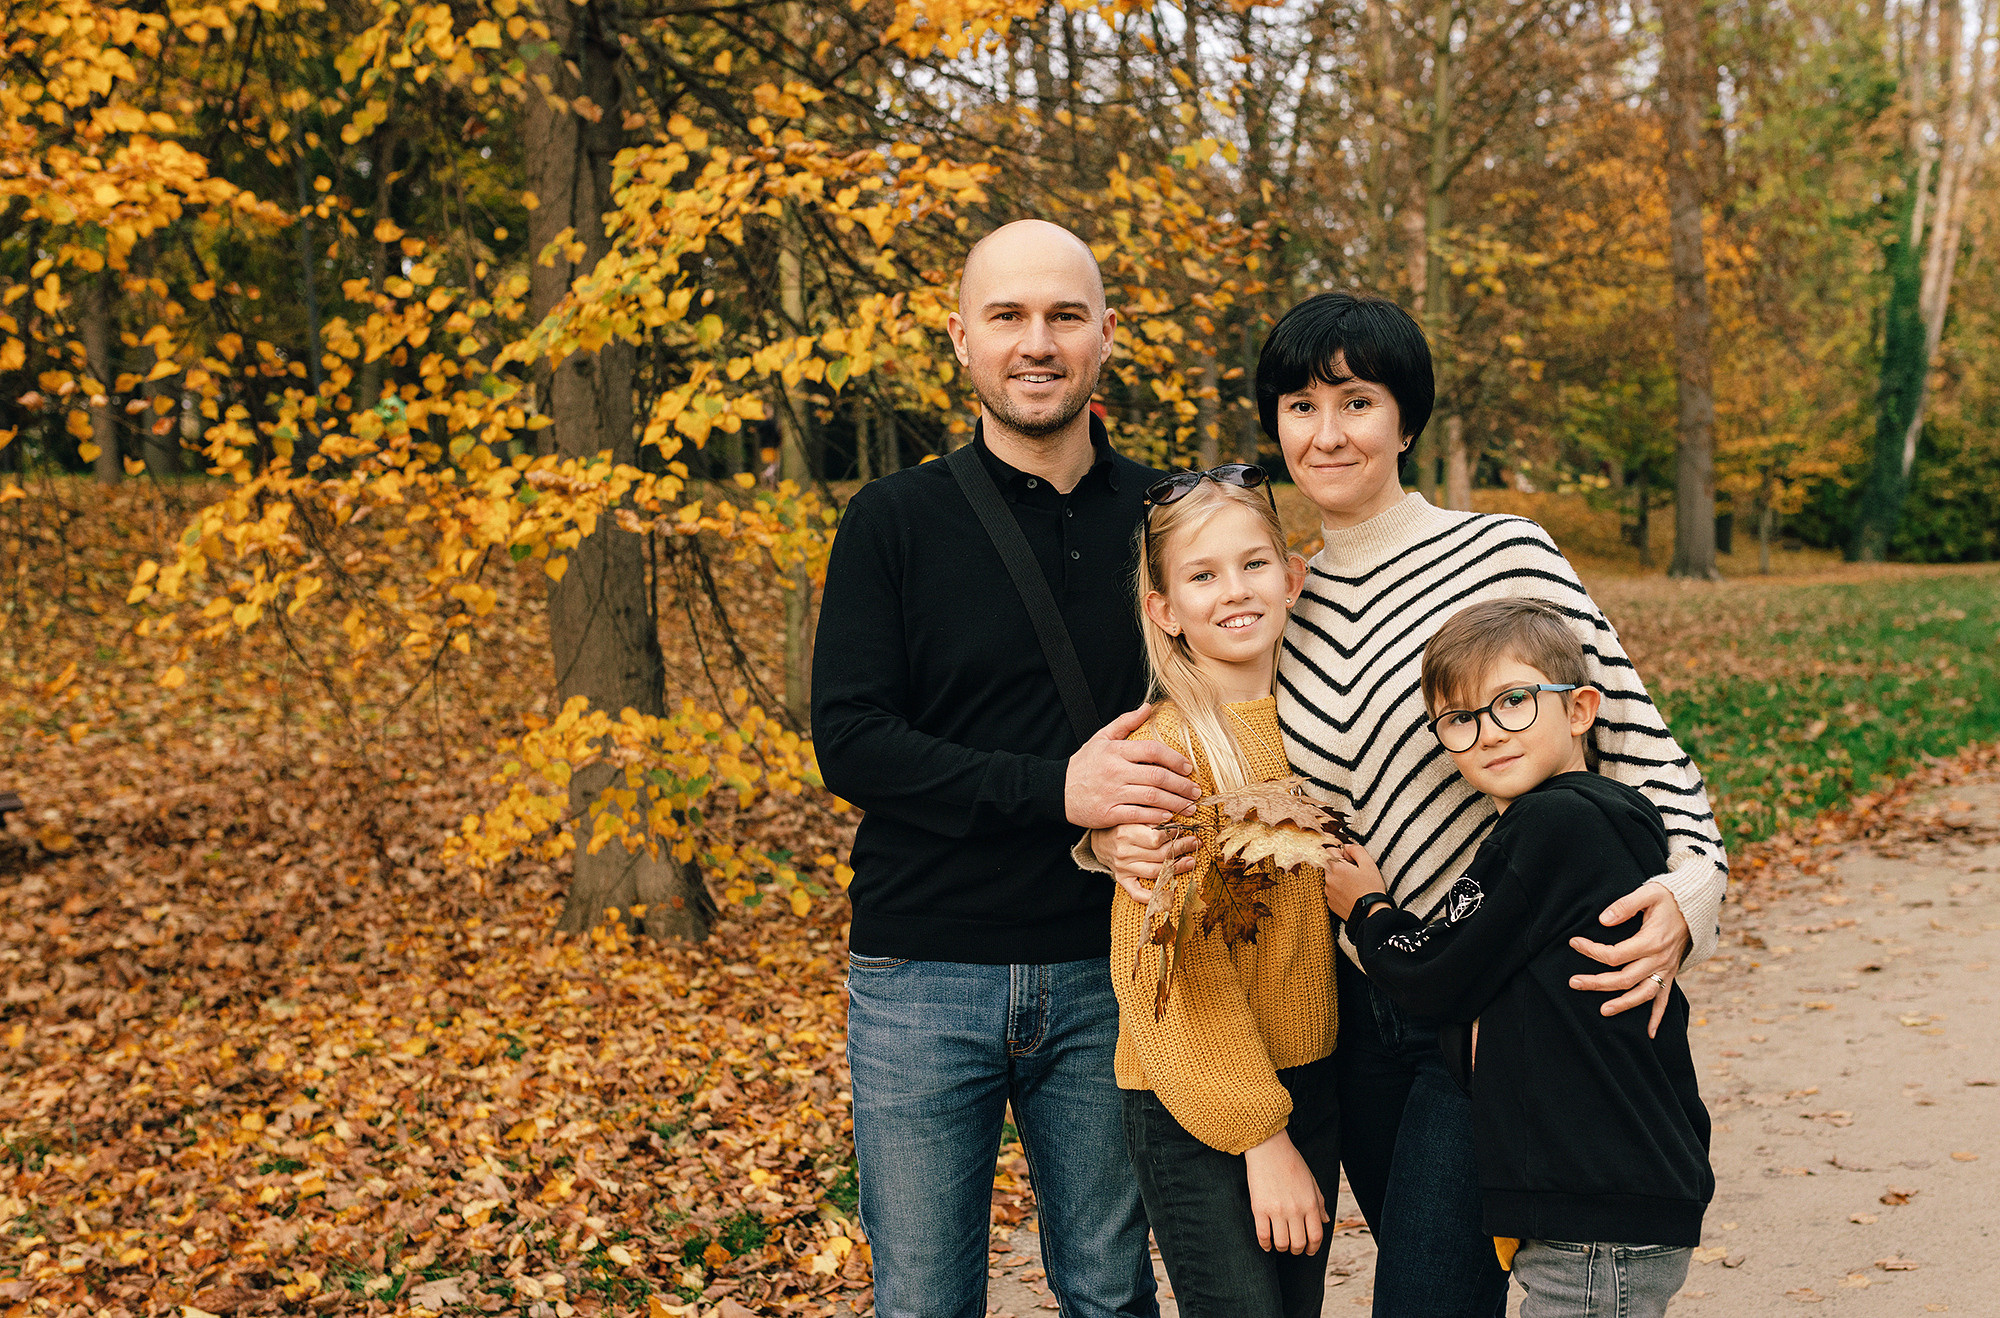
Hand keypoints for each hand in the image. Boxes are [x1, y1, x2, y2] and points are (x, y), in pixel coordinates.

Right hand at [1065, 705, 1200, 830]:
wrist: (1057, 790)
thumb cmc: (1084, 764)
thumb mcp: (1101, 738)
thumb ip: (1126, 722)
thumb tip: (1148, 707)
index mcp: (1116, 751)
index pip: (1152, 750)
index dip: (1175, 758)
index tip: (1188, 767)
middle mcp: (1115, 771)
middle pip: (1157, 776)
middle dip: (1181, 785)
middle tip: (1196, 791)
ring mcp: (1112, 793)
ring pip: (1151, 797)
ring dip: (1175, 803)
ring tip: (1190, 806)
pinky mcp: (1108, 813)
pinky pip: (1138, 815)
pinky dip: (1156, 818)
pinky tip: (1169, 818)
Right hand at [1090, 823, 1198, 904]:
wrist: (1098, 838)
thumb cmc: (1120, 823)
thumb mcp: (1133, 815)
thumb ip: (1151, 816)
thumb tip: (1176, 818)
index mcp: (1126, 833)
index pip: (1156, 839)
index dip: (1174, 835)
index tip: (1186, 830)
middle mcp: (1124, 853)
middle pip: (1159, 855)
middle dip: (1181, 848)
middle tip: (1196, 842)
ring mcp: (1123, 868)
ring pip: (1155, 872)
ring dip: (1176, 867)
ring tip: (1191, 861)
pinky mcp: (1122, 879)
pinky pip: (1136, 893)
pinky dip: (1151, 896)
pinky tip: (1168, 893)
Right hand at [1243, 1129, 1326, 1254]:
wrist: (1268, 1147)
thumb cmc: (1291, 1161)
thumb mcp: (1311, 1180)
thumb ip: (1319, 1202)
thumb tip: (1325, 1220)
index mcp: (1310, 1203)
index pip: (1316, 1235)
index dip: (1313, 1248)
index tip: (1309, 1250)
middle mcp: (1295, 1210)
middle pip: (1299, 1243)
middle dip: (1297, 1250)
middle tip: (1294, 1248)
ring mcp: (1277, 1210)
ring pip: (1282, 1243)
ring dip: (1282, 1248)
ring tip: (1280, 1245)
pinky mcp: (1259, 1208)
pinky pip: (1263, 1235)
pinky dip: (1265, 1245)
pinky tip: (1267, 1244)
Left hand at [1321, 842, 1384, 919]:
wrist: (1371, 913)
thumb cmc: (1371, 889)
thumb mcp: (1368, 864)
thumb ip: (1356, 850)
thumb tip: (1347, 846)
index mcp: (1336, 868)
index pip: (1330, 850)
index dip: (1342, 853)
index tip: (1352, 860)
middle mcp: (1328, 879)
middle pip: (1329, 864)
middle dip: (1341, 865)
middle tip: (1355, 872)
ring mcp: (1328, 892)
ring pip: (1331, 878)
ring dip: (1340, 878)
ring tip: (1355, 884)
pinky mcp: (1330, 902)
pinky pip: (1332, 890)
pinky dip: (1339, 890)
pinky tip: (1352, 893)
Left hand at [1569, 880, 1690, 1036]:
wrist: (1695, 906)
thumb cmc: (1669, 898)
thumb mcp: (1648, 893)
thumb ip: (1624, 905)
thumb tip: (1603, 919)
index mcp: (1651, 941)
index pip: (1615, 954)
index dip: (1591, 951)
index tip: (1574, 943)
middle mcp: (1659, 960)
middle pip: (1624, 979)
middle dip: (1597, 983)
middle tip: (1573, 983)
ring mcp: (1666, 969)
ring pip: (1643, 994)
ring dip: (1623, 1005)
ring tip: (1603, 1011)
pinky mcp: (1670, 974)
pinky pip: (1665, 1000)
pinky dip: (1657, 1017)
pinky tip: (1648, 1033)